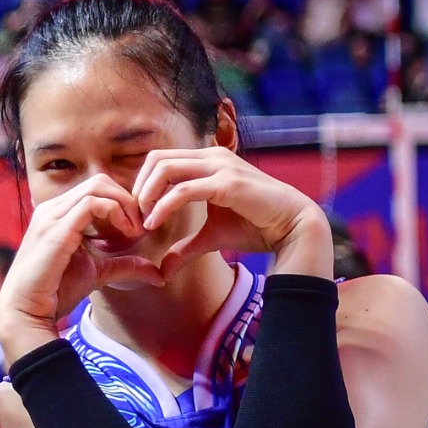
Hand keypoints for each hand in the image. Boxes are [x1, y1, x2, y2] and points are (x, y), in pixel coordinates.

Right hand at [0, 174, 162, 362]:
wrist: (27, 309)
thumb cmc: (55, 291)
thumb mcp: (98, 273)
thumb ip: (124, 266)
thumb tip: (157, 274)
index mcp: (58, 213)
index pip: (97, 189)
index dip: (124, 202)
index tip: (140, 227)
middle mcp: (52, 208)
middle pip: (100, 181)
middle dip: (128, 199)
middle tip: (143, 224)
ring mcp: (51, 215)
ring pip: (97, 186)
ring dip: (125, 204)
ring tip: (136, 229)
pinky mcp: (56, 229)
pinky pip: (93, 203)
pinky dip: (117, 212)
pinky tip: (127, 233)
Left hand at [133, 146, 331, 277]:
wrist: (293, 228)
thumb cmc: (256, 227)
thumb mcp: (211, 237)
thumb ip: (185, 248)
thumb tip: (163, 270)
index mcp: (207, 161)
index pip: (160, 159)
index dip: (142, 184)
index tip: (137, 213)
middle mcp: (212, 157)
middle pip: (156, 159)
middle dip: (139, 189)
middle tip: (134, 218)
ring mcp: (221, 166)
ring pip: (165, 169)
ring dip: (146, 196)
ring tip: (143, 223)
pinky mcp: (228, 183)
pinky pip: (183, 191)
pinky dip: (163, 207)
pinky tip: (154, 224)